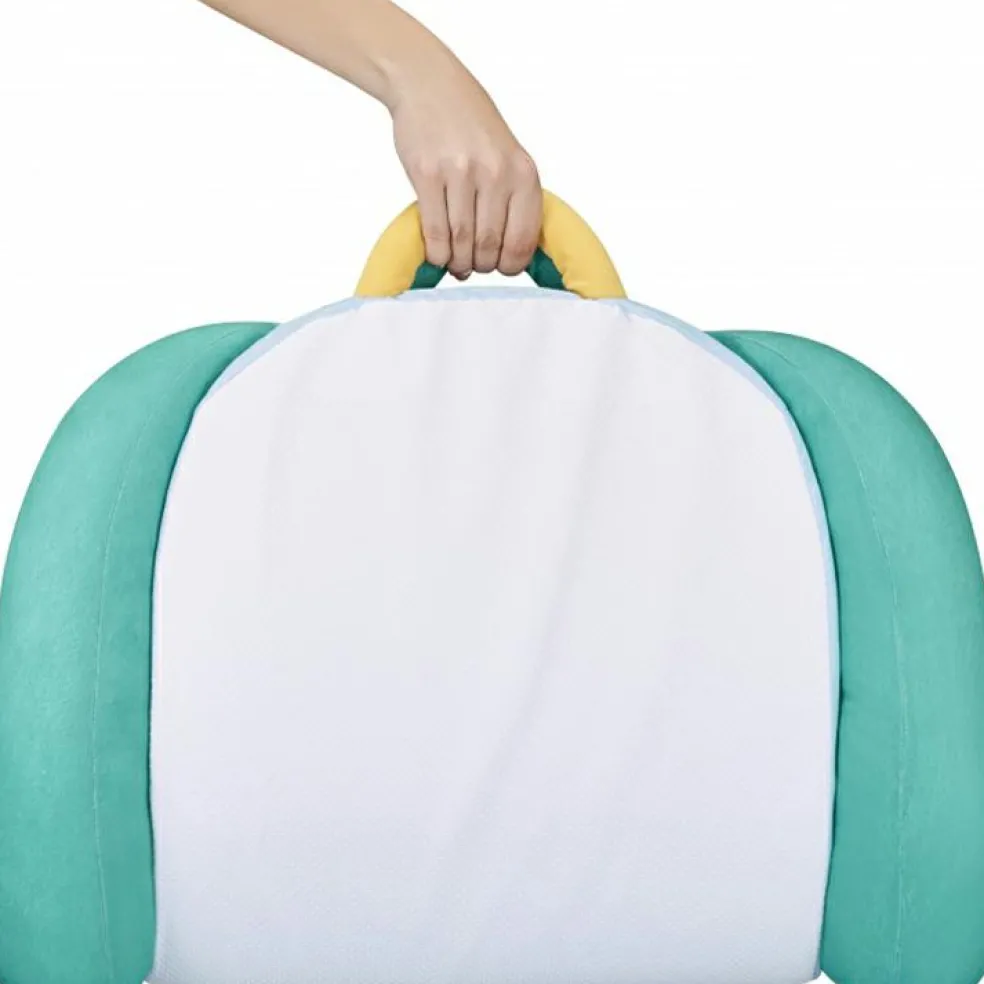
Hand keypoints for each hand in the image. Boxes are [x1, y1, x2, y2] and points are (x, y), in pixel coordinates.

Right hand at [391, 65, 541, 280]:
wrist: (430, 85)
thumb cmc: (472, 125)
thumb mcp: (509, 157)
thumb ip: (514, 199)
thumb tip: (510, 253)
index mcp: (523, 173)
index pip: (523, 240)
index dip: (511, 265)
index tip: (501, 267)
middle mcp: (495, 173)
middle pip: (490, 246)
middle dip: (481, 265)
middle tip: (473, 266)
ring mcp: (460, 173)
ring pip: (462, 242)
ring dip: (458, 263)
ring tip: (455, 263)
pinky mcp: (427, 174)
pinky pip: (435, 231)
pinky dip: (437, 252)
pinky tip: (437, 254)